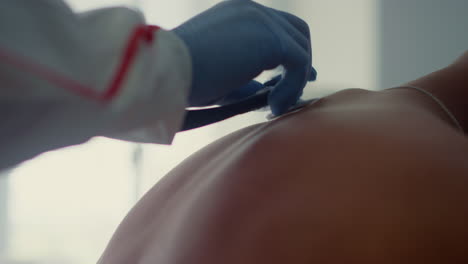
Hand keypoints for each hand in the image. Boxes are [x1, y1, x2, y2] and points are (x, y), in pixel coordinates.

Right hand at [173, 0, 315, 114]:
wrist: (166, 72)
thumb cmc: (184, 78)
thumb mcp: (220, 76)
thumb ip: (246, 78)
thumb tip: (266, 91)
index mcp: (237, 13)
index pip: (276, 27)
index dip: (288, 53)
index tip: (292, 79)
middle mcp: (252, 10)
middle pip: (296, 31)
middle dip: (301, 60)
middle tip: (298, 88)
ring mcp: (263, 20)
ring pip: (300, 47)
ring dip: (295, 80)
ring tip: (277, 106)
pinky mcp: (271, 39)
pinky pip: (298, 64)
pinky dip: (292, 88)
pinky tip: (273, 107)